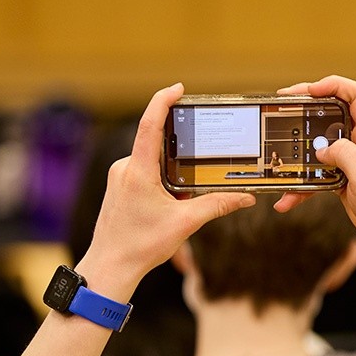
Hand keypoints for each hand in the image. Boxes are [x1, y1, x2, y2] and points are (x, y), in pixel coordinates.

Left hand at [81, 82, 254, 285]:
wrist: (110, 267)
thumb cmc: (140, 246)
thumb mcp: (185, 223)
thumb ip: (217, 205)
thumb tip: (245, 197)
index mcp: (138, 170)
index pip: (150, 124)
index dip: (163, 100)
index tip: (179, 89)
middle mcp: (124, 168)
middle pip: (155, 142)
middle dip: (179, 149)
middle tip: (198, 156)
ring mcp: (119, 177)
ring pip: (151, 161)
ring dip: (171, 172)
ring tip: (182, 196)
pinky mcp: (118, 187)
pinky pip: (143, 172)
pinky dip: (161, 181)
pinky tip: (170, 202)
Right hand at [275, 75, 355, 248]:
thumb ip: (345, 154)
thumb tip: (321, 148)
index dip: (333, 85)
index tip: (308, 91)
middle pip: (332, 112)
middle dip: (307, 107)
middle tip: (283, 106)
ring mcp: (350, 159)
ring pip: (319, 144)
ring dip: (298, 149)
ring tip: (277, 149)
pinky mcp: (341, 177)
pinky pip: (315, 174)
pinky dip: (300, 186)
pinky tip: (286, 200)